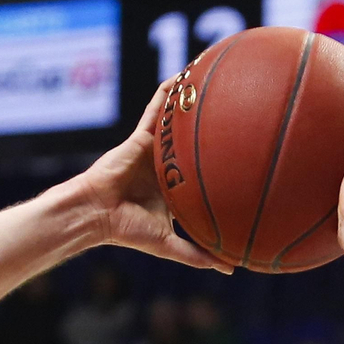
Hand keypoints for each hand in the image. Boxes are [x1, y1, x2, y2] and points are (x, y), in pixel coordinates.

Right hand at [75, 83, 235, 272]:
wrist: (96, 215)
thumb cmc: (127, 230)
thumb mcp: (169, 245)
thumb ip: (198, 255)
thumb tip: (231, 268)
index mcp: (173, 187)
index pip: (201, 173)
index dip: (219, 165)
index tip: (247, 156)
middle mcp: (165, 165)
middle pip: (194, 142)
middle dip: (213, 126)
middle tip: (242, 109)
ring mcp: (153, 149)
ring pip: (176, 121)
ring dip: (191, 101)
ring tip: (214, 78)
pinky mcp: (140, 137)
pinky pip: (156, 110)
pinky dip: (167, 94)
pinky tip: (182, 76)